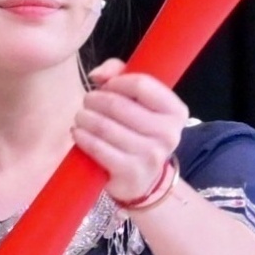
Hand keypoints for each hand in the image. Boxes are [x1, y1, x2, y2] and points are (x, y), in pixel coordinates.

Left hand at [76, 64, 187, 208]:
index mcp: (175, 111)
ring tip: (81, 116)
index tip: (105, 86)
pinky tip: (78, 132)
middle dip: (95, 100)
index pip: (141, 85)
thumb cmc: (138, 131)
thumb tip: (97, 75)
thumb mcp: (138, 101)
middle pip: (118, 106)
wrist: (143, 180)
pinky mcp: (130, 172)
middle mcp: (168, 134)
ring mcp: (150, 155)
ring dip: (85, 118)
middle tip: (87, 102)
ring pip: (105, 127)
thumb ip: (119, 74)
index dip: (116, 82)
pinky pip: (98, 148)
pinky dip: (83, 137)